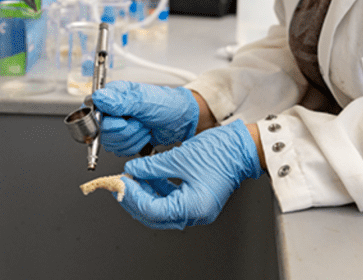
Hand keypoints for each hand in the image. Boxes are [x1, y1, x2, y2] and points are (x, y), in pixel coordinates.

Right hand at [90, 81, 198, 155]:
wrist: (182, 120)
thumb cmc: (168, 105)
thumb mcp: (145, 101)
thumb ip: (121, 101)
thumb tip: (99, 97)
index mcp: (114, 96)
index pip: (93, 111)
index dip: (106, 122)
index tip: (122, 123)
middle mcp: (113, 110)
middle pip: (102, 131)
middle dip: (125, 132)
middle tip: (140, 123)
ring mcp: (118, 125)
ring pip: (111, 143)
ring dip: (132, 139)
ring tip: (145, 128)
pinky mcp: (124, 139)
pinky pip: (120, 151)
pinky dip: (135, 147)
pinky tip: (145, 137)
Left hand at [117, 119, 262, 229]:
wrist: (242, 148)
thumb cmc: (220, 152)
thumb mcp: (179, 157)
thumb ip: (152, 167)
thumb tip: (133, 170)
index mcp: (193, 207)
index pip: (152, 210)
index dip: (132, 196)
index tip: (120, 182)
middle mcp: (196, 214)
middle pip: (155, 215)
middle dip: (136, 199)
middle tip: (121, 183)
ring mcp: (197, 210)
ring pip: (162, 211)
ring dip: (146, 195)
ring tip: (133, 178)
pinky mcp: (197, 201)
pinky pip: (172, 203)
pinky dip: (159, 192)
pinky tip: (150, 178)